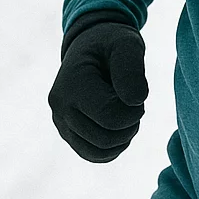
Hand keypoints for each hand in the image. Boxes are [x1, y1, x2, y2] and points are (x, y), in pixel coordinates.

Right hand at [48, 19, 147, 162]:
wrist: (91, 45)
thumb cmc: (112, 43)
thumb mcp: (127, 44)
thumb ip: (132, 68)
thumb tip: (135, 101)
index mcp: (71, 85)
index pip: (111, 118)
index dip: (134, 111)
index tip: (137, 92)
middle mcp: (60, 108)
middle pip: (106, 139)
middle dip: (130, 124)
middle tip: (134, 102)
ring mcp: (61, 123)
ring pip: (100, 152)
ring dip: (123, 137)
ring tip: (125, 111)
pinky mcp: (68, 134)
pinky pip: (94, 155)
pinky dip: (113, 146)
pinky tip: (119, 124)